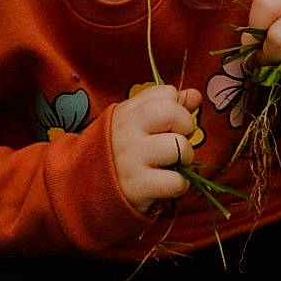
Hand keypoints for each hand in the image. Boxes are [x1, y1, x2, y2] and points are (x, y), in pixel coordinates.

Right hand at [110, 84, 203, 213]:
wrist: (85, 187)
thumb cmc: (118, 151)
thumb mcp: (134, 122)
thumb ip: (164, 105)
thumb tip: (195, 95)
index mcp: (127, 111)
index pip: (166, 93)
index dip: (177, 107)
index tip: (169, 123)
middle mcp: (127, 131)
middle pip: (173, 113)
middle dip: (186, 127)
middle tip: (177, 141)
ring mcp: (132, 158)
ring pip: (179, 147)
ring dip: (186, 158)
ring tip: (172, 164)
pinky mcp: (138, 186)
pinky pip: (177, 181)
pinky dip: (180, 185)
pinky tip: (166, 183)